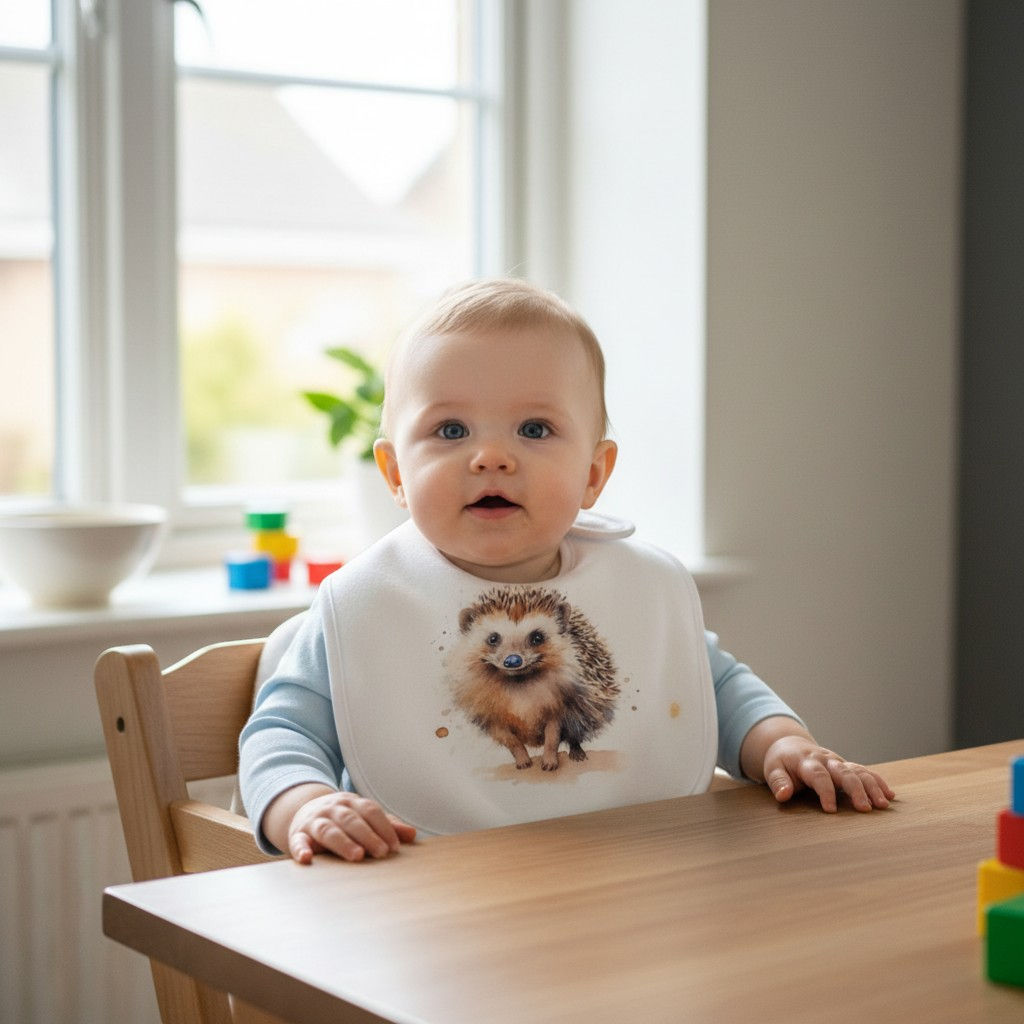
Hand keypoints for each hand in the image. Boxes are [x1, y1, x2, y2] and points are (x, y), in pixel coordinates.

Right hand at [286, 790, 416, 863]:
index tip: (394, 846)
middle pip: (351, 820)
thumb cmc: (341, 819)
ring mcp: (315, 820)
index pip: (370, 811)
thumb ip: (387, 826)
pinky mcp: (298, 834)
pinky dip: (301, 849)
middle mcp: (333, 809)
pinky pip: (298, 841)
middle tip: (381, 852)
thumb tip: (412, 834)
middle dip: (368, 835)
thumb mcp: (363, 817)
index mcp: (352, 803)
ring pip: (328, 829)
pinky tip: (307, 858)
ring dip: (343, 842)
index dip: (383, 827)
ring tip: (357, 856)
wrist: (304, 812)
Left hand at [762, 734, 894, 812]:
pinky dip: (878, 782)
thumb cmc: (781, 762)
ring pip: (859, 771)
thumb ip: (778, 782)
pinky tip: (889, 795)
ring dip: (872, 787)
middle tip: (865, 809)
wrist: (789, 745)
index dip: (825, 792)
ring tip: (883, 804)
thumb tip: (783, 795)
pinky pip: (865, 771)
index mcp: (807, 762)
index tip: (831, 810)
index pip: (819, 776)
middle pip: (844, 773)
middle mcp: (826, 760)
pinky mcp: (846, 766)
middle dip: (856, 790)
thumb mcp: (773, 769)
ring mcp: (838, 762)